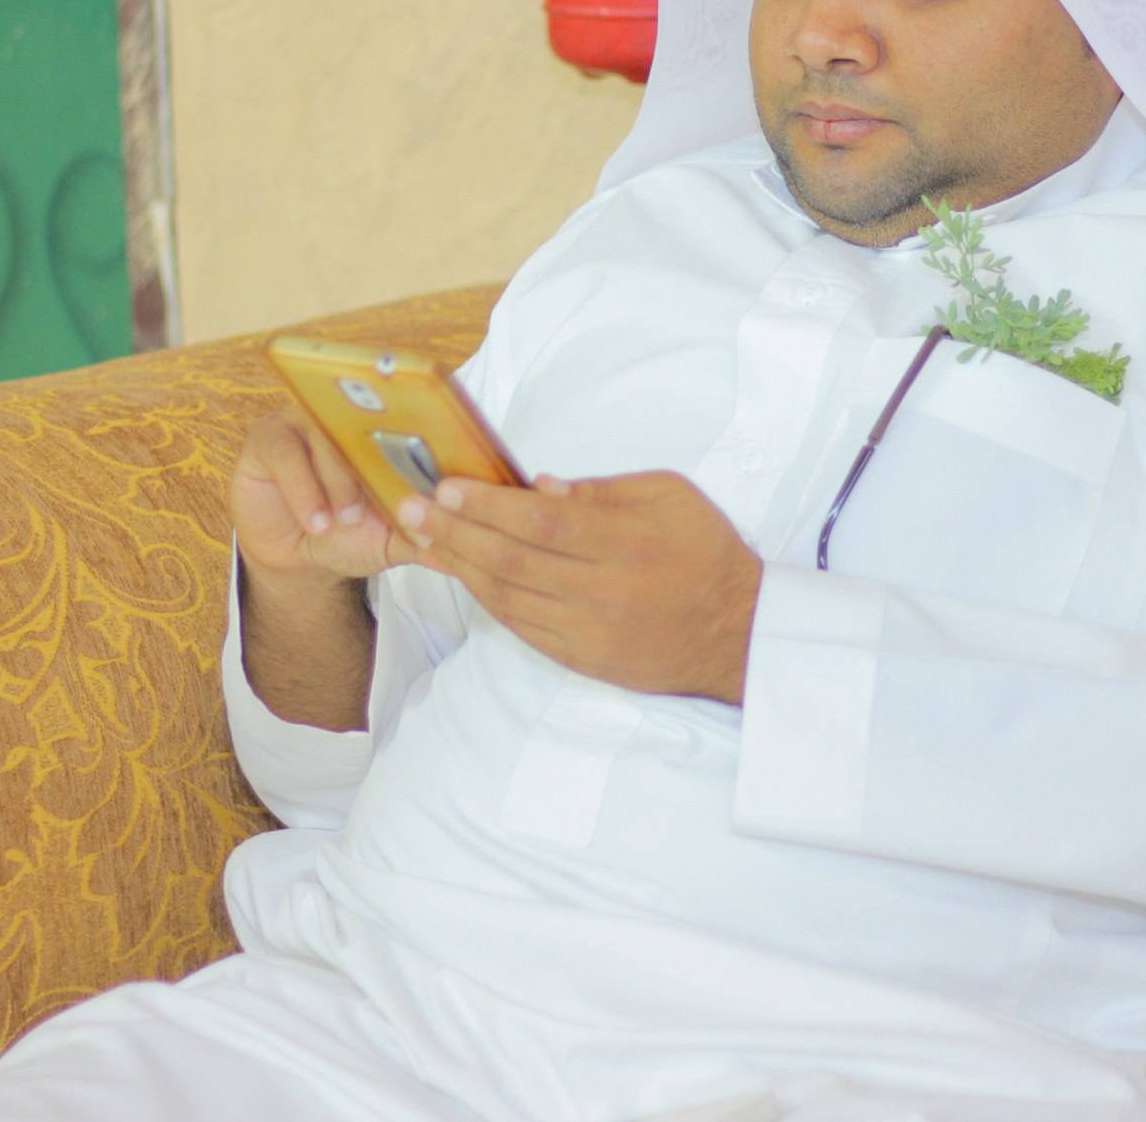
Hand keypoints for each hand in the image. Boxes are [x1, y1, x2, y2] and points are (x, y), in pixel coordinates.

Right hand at [232, 409, 412, 593]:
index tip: (427, 479)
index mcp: (383, 434)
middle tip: (371, 513)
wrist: (293, 554)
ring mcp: (305, 422)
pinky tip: (315, 521)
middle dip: (373, 468)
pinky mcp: (268, 438)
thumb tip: (455, 549)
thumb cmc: (345, 536)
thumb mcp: (387, 542)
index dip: (419, 440)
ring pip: (325, 436)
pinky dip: (302, 490)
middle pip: (365, 424)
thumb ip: (419, 538)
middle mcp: (345, 419)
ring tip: (339, 521)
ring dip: (337, 481)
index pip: (405, 420)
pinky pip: (285, 453)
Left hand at [397, 471, 762, 703]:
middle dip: (452, 531)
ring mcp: (587, 631)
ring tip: (423, 537)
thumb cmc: (704, 552)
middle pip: (510, 560)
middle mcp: (601, 591)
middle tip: (411, 508)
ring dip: (458, 565)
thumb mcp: (669, 496)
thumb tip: (540, 487)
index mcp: (625, 543)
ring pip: (506, 596)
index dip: (486, 505)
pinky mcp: (579, 658)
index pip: (539, 522)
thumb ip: (602, 490)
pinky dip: (485, 598)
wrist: (735, 633)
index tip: (445, 487)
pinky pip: (519, 626)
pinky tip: (462, 573)